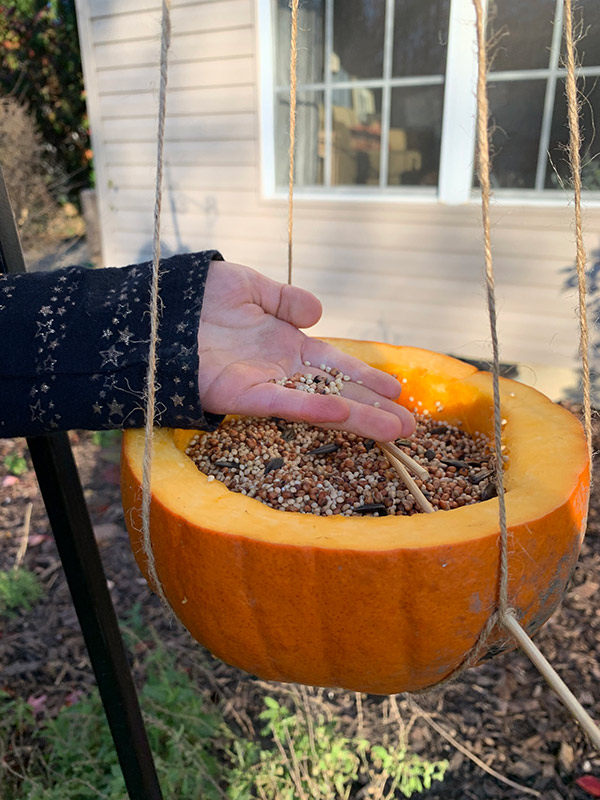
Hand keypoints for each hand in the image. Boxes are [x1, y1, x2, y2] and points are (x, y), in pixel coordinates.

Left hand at [197, 261, 414, 440]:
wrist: (155, 307)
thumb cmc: (198, 295)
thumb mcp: (250, 287)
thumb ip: (284, 299)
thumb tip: (319, 314)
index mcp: (285, 344)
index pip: (335, 365)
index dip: (366, 377)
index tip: (396, 391)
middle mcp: (280, 369)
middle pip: (337, 391)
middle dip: (373, 409)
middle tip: (410, 427)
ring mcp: (264, 384)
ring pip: (320, 404)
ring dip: (358, 418)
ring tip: (395, 432)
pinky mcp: (240, 395)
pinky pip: (284, 404)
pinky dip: (313, 409)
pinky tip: (344, 414)